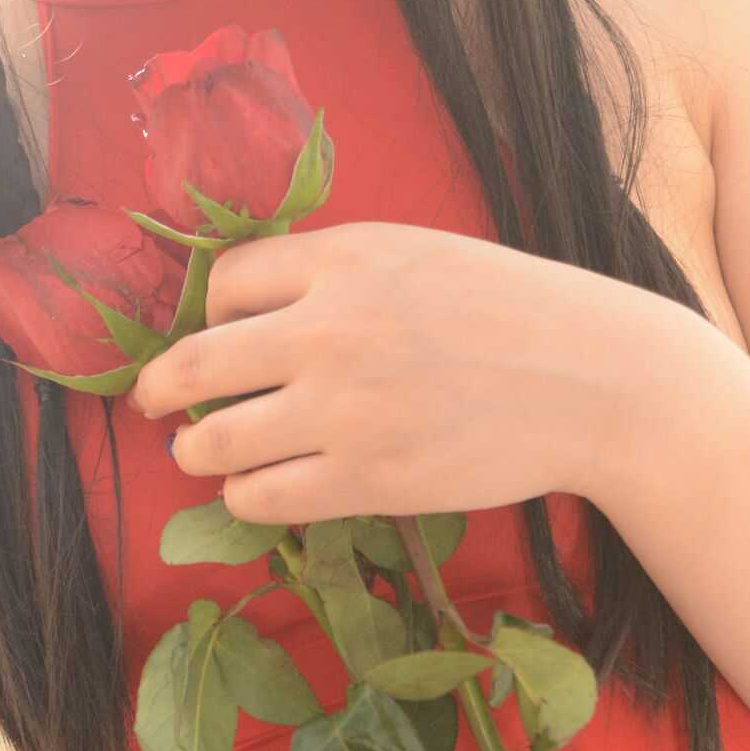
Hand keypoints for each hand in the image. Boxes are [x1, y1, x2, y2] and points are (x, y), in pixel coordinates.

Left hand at [128, 219, 643, 527]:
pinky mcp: (368, 479)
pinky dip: (244, 495)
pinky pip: (261, 497)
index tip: (213, 333)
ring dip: (196, 450)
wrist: (595, 378)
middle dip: (160, 389)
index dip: (206, 312)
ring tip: (202, 452)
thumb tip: (244, 305)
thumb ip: (334, 271)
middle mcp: (331, 329)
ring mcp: (346, 409)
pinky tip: (257, 486)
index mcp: (344, 258)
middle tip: (155, 402)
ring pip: (215, 441)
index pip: (223, 283)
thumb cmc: (510, 309)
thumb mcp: (416, 253)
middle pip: (193, 364)